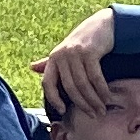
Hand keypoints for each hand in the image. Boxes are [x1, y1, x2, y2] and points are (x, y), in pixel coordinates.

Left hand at [37, 8, 119, 130]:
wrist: (101, 24)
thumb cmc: (82, 41)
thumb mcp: (64, 52)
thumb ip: (50, 63)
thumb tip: (32, 68)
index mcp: (53, 58)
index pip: (47, 83)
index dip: (53, 98)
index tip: (63, 110)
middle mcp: (61, 56)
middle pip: (69, 87)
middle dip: (82, 104)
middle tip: (93, 115)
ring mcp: (75, 54)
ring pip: (83, 84)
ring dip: (93, 100)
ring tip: (101, 110)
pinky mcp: (90, 52)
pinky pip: (95, 77)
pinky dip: (101, 90)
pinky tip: (107, 97)